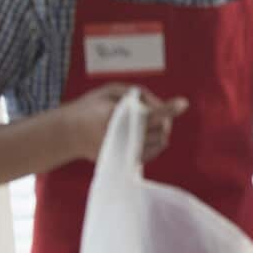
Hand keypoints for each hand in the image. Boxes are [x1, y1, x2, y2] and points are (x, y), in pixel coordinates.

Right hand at [64, 85, 186, 162]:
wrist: (68, 134)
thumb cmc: (90, 108)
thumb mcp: (108, 91)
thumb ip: (136, 94)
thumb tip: (159, 105)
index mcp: (115, 116)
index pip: (149, 114)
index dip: (168, 109)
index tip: (184, 103)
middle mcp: (122, 136)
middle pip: (160, 128)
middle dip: (164, 118)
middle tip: (154, 112)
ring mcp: (124, 151)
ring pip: (161, 141)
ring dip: (161, 130)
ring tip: (146, 123)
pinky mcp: (126, 161)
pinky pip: (154, 152)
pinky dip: (156, 142)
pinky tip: (145, 134)